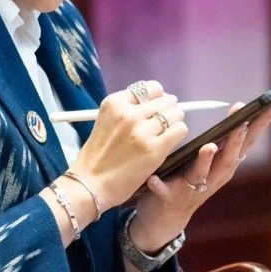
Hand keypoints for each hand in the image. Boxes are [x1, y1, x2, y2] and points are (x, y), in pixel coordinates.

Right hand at [71, 80, 188, 211]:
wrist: (91, 183)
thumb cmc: (97, 156)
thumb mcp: (106, 121)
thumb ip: (127, 110)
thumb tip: (156, 103)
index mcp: (115, 102)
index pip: (150, 88)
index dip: (157, 97)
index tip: (156, 107)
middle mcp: (129, 113)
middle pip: (165, 100)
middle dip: (168, 109)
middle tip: (163, 122)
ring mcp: (142, 130)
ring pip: (175, 114)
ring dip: (174, 122)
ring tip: (166, 132)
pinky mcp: (154, 148)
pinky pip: (179, 130)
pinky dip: (178, 134)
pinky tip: (169, 141)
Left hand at [131, 101, 270, 248]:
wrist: (166, 218)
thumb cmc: (190, 181)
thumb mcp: (212, 163)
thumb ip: (224, 144)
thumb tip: (241, 113)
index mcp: (223, 167)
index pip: (246, 144)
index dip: (259, 127)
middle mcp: (212, 178)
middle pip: (228, 158)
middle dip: (235, 141)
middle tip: (243, 123)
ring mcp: (191, 190)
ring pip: (201, 174)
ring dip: (205, 161)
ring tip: (209, 147)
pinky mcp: (169, 198)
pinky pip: (164, 191)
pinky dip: (160, 186)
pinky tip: (154, 179)